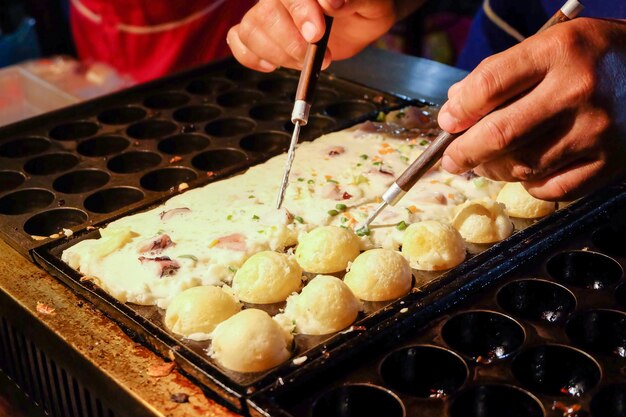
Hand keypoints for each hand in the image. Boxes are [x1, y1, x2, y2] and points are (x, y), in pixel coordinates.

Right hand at [227, 0, 405, 71]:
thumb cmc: (366, 8)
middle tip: (323, 57)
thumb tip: (332, 2)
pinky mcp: (262, 32)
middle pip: (267, 14)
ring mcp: (268, 11)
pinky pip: (238, 40)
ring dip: (279, 55)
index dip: (300, 12)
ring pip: (251, 30)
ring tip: (307, 62)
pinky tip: (273, 64)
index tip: (316, 33)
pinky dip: (251, 57)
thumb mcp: (372, 4)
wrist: (362, 19)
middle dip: (293, 43)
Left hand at [438, 18, 625, 200]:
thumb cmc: (591, 58)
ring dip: (492, 169)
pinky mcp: (610, 163)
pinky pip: (551, 189)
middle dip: (463, 152)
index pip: (488, 86)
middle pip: (499, 135)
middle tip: (451, 159)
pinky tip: (526, 170)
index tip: (447, 122)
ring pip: (521, 166)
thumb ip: (499, 73)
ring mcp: (596, 131)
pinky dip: (528, 184)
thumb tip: (453, 110)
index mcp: (558, 52)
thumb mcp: (549, 46)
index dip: (457, 110)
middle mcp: (578, 91)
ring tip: (486, 161)